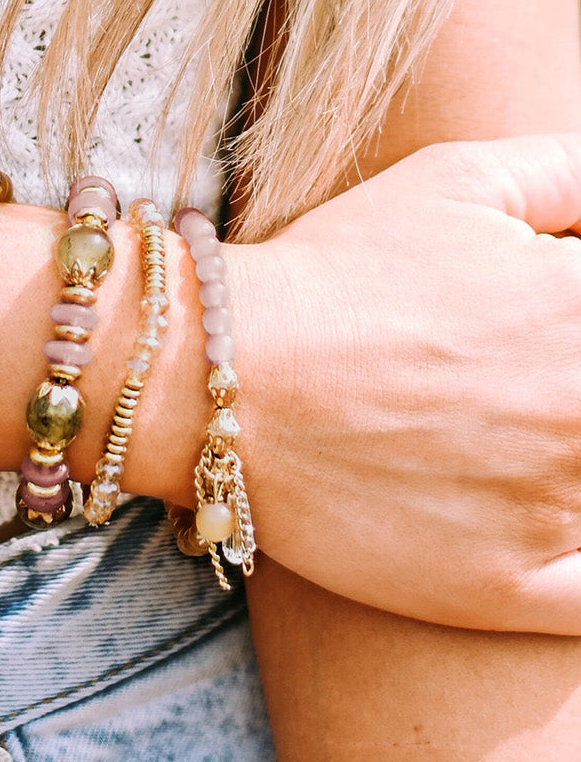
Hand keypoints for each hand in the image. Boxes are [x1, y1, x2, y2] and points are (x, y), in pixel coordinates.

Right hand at [235, 134, 580, 631]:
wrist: (216, 378)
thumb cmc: (335, 273)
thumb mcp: (460, 178)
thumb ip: (571, 171)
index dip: (576, 321)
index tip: (549, 332)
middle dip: (565, 390)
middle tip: (513, 386)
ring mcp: (550, 512)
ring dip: (569, 464)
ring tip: (498, 435)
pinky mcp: (501, 590)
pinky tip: (558, 529)